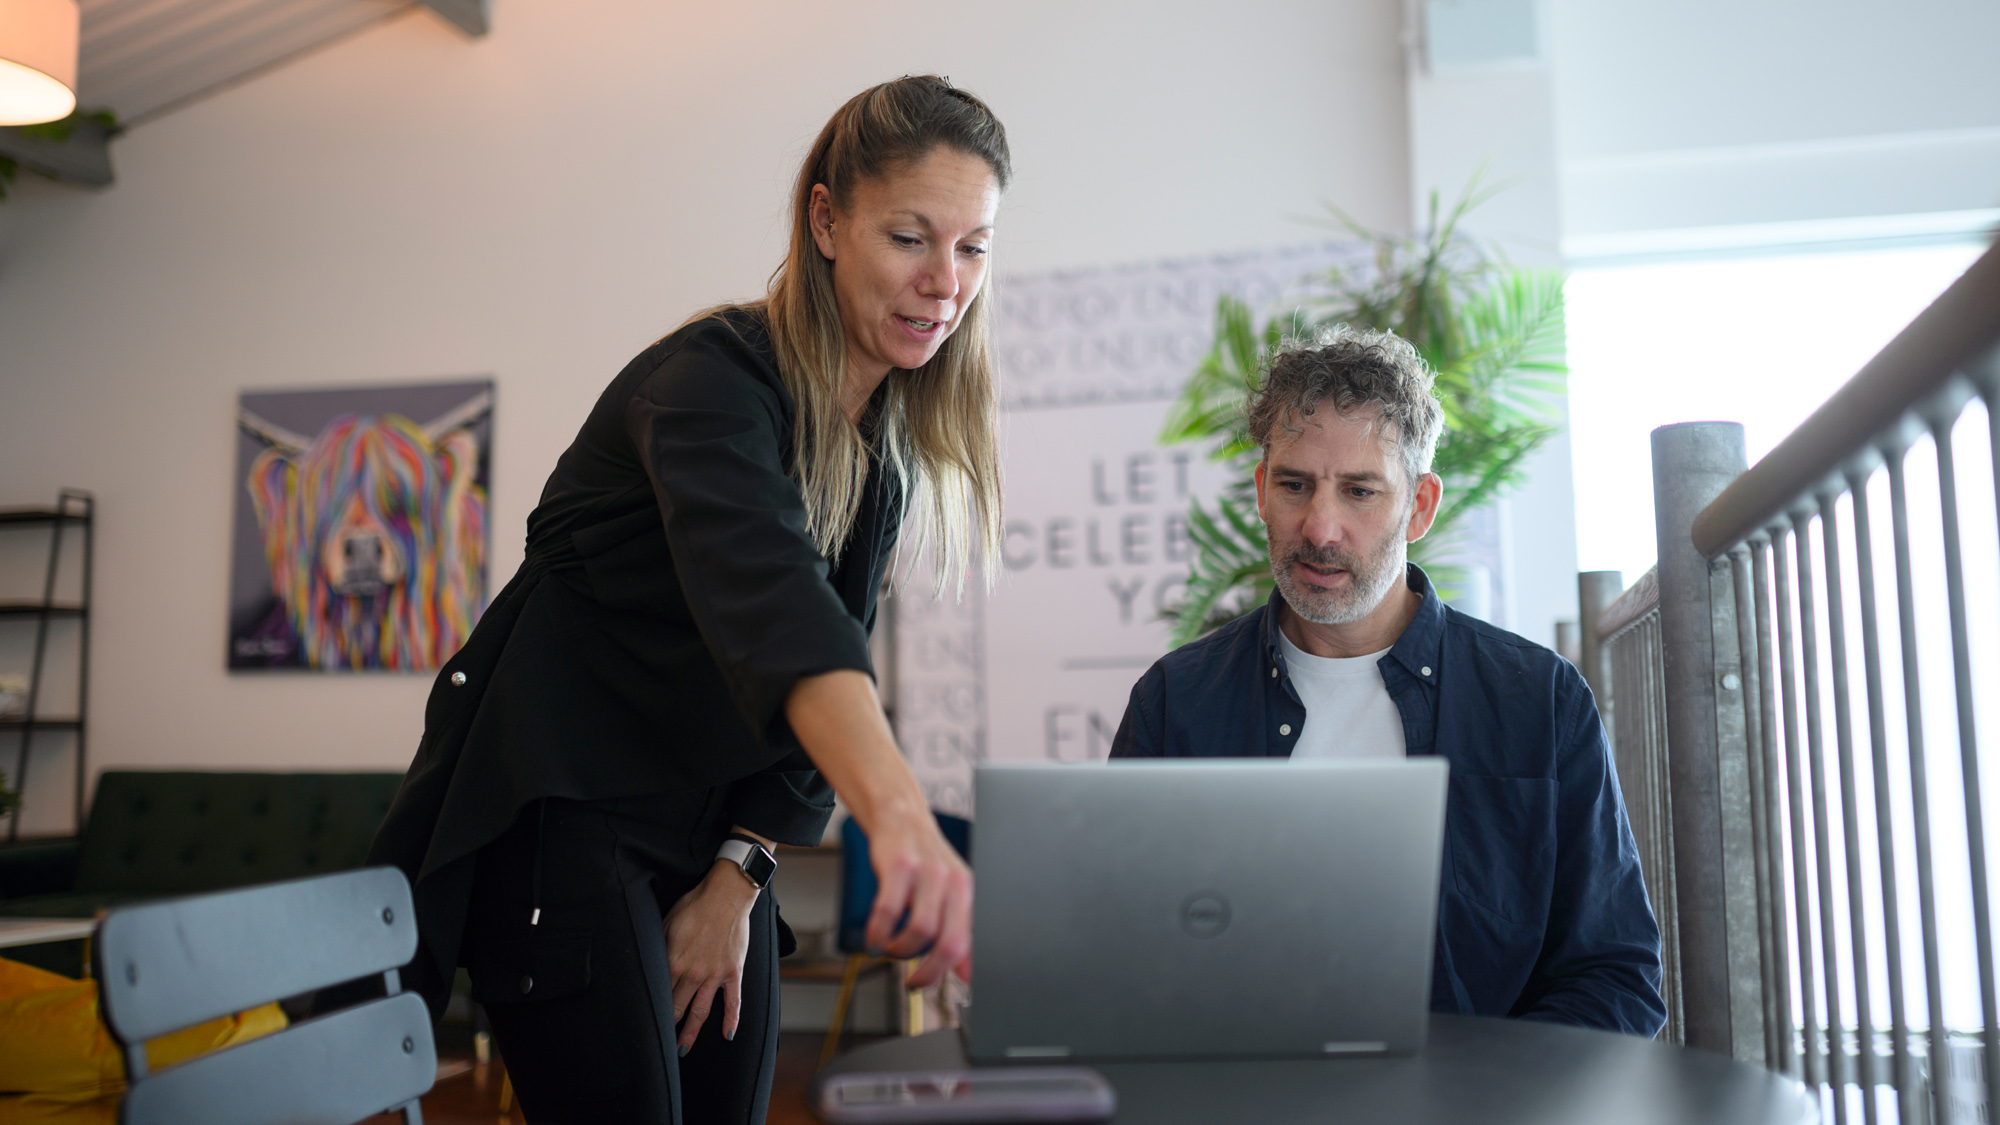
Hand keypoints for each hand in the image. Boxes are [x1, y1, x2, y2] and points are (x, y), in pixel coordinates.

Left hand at [663, 860, 759, 1054]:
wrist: (727, 894)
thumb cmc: (694, 905)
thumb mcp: (666, 923)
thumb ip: (657, 947)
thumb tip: (648, 965)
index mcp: (673, 961)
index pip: (659, 994)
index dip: (652, 1011)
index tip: (644, 1025)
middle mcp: (693, 972)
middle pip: (677, 1008)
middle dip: (668, 1029)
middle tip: (659, 1047)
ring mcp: (715, 974)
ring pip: (701, 1011)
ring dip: (691, 1033)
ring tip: (682, 1051)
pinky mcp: (733, 971)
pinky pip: (733, 1001)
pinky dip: (731, 1020)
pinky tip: (727, 1036)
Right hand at [862, 805, 972, 988]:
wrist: (903, 820)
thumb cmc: (926, 864)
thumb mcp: (951, 894)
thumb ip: (959, 933)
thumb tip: (968, 974)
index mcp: (968, 894)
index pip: (972, 942)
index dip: (962, 971)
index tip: (950, 988)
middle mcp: (953, 883)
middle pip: (949, 943)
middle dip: (929, 972)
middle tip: (914, 982)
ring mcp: (927, 874)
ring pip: (920, 931)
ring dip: (900, 950)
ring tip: (890, 948)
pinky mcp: (899, 867)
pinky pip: (888, 913)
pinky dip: (878, 934)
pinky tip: (874, 938)